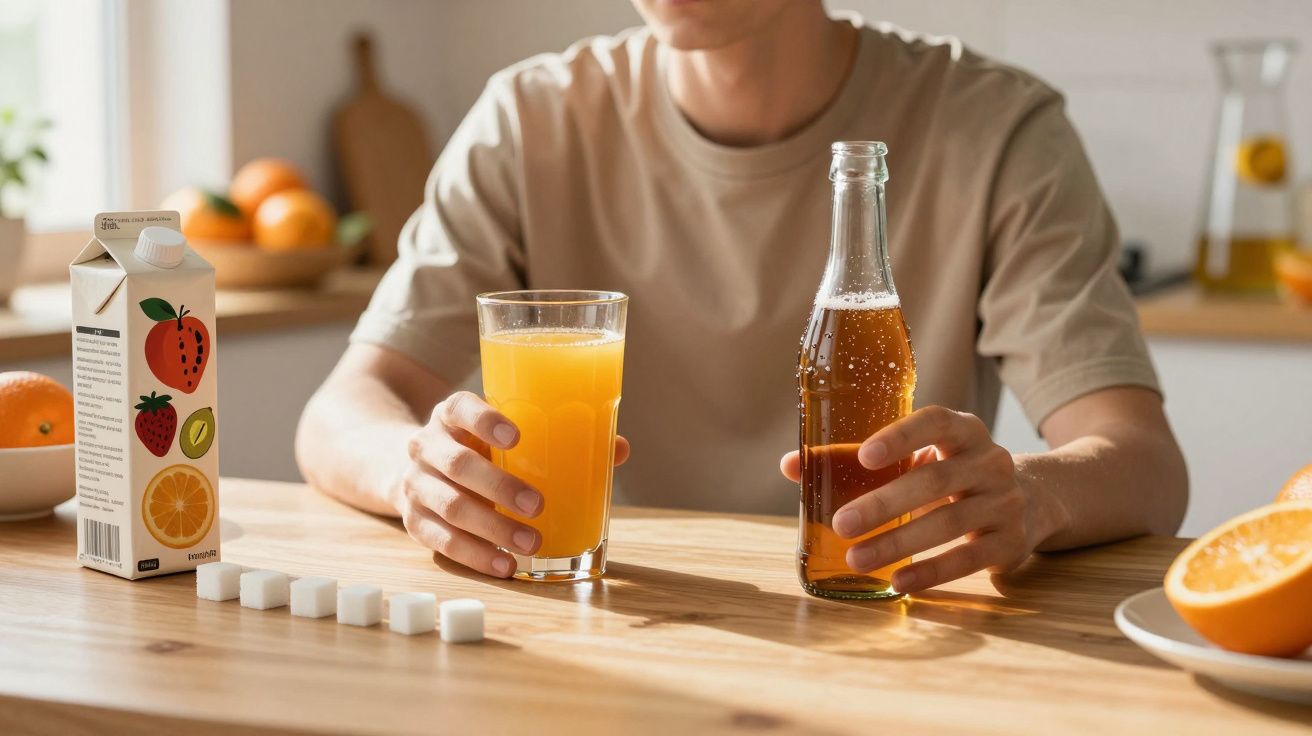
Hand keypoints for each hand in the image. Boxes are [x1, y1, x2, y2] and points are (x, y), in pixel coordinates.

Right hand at [397, 390, 629, 576]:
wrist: (416, 469)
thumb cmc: (479, 449)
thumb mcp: (503, 435)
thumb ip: (556, 438)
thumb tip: (619, 448)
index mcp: (451, 415)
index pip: (460, 407)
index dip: (484, 420)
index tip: (516, 437)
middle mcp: (427, 446)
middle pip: (457, 464)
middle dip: (499, 486)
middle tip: (537, 505)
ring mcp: (416, 484)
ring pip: (450, 506)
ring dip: (492, 528)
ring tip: (530, 542)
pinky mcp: (413, 521)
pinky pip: (440, 541)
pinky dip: (475, 555)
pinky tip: (504, 565)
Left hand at [779, 406, 1051, 593]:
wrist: (1032, 501)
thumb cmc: (951, 473)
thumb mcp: (919, 457)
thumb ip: (856, 460)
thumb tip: (790, 465)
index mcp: (964, 431)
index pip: (936, 422)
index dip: (901, 437)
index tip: (864, 456)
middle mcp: (991, 462)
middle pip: (935, 480)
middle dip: (884, 504)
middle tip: (840, 523)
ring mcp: (1005, 502)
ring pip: (949, 523)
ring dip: (898, 543)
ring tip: (856, 558)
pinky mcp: (1010, 542)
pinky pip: (968, 559)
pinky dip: (931, 572)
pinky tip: (898, 582)